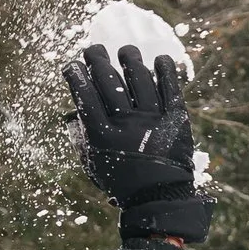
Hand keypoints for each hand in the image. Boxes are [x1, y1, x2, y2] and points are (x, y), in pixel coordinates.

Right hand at [62, 42, 211, 240]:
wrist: (160, 199)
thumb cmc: (123, 182)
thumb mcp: (95, 164)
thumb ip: (82, 138)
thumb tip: (73, 112)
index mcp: (104, 137)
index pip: (86, 98)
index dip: (77, 77)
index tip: (72, 65)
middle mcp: (127, 125)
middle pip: (109, 83)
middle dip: (98, 60)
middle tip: (94, 49)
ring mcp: (153, 120)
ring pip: (140, 80)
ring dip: (131, 61)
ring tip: (125, 52)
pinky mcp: (175, 120)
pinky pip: (170, 89)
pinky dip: (165, 72)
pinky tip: (159, 59)